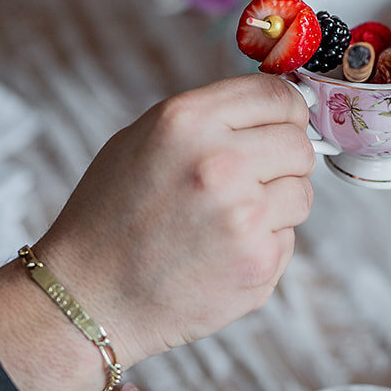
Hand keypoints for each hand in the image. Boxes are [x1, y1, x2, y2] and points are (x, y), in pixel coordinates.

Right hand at [38, 75, 314, 367]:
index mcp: (188, 121)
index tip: (283, 123)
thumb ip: (211, 119)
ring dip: (277, 204)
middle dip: (283, 159)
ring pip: (302, 192)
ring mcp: (244, 215)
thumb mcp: (143, 138)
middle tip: (252, 179)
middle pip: (299, 143)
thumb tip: (279, 108)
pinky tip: (221, 252)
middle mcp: (221, 162)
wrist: (89, 296)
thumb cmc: (111, 215)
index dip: (286, 110)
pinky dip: (264, 244)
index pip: (277, 94)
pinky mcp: (258, 262)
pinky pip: (288, 238)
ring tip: (226, 220)